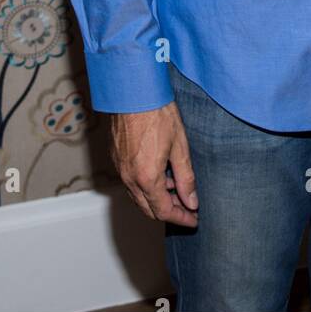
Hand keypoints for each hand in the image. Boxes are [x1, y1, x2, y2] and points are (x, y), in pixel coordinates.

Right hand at [109, 102, 198, 225]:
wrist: (133, 91)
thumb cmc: (157, 113)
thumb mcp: (180, 145)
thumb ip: (186, 177)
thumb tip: (192, 201)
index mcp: (147, 177)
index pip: (164, 211)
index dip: (181, 218)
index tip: (193, 220)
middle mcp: (130, 178)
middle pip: (148, 209)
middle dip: (169, 211)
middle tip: (187, 206)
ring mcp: (120, 169)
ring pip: (138, 197)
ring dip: (157, 199)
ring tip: (177, 187)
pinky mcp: (116, 159)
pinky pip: (131, 183)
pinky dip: (146, 186)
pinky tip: (161, 173)